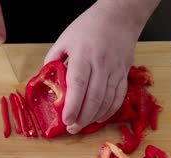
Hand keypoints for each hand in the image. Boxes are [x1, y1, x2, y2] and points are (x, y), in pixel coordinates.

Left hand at [44, 0, 160, 133]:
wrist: (119, 16)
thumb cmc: (89, 26)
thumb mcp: (64, 39)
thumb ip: (53, 59)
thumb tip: (46, 78)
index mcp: (83, 55)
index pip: (78, 85)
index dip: (72, 105)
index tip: (66, 120)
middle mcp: (101, 64)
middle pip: (93, 97)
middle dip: (82, 117)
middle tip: (72, 128)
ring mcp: (115, 69)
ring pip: (107, 100)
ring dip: (94, 116)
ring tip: (82, 125)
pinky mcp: (124, 72)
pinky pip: (119, 96)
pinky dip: (109, 110)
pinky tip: (99, 117)